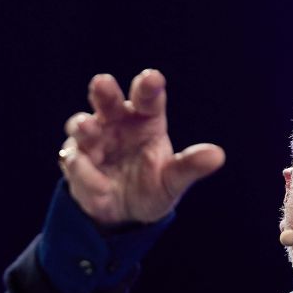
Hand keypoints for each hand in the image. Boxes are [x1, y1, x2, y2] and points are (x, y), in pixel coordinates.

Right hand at [57, 69, 225, 225]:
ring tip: (88, 128)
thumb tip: (217, 156)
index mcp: (145, 120)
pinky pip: (75, 162)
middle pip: (107, 99)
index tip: (151, 78)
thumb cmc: (152, 186)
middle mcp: (116, 123)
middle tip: (101, 83)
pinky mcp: (75, 161)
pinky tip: (100, 188)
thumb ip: (189, 166)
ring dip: (83, 126)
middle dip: (104, 91)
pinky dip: (84, 173)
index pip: (148, 98)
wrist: (123, 214)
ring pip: (82, 126)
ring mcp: (92, 140)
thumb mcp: (173, 181)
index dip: (148, 87)